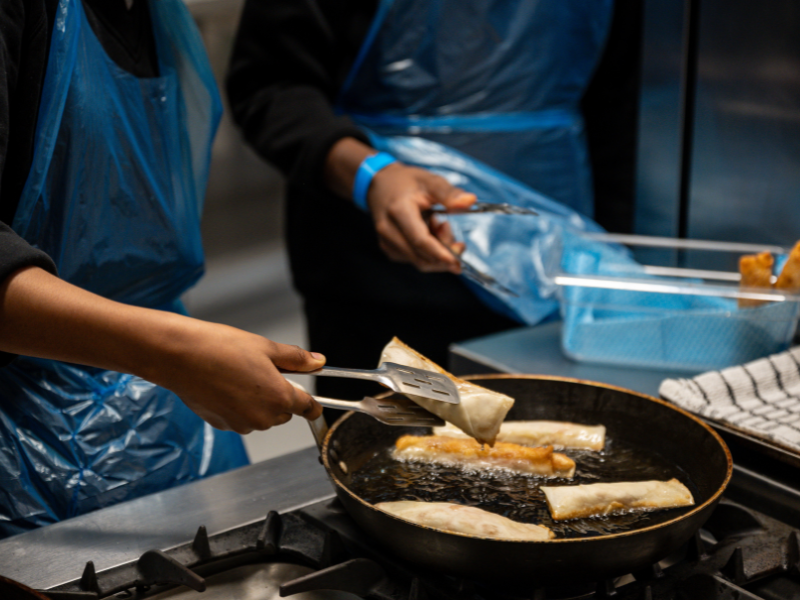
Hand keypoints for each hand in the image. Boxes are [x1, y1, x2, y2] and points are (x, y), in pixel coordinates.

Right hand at [150, 320, 324, 433]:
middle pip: (284, 413)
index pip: (308, 408)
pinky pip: (240, 419)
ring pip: (261, 417)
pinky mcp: (222, 425)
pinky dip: (238, 407)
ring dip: (258, 403)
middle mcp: (262, 417)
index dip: (313, 405)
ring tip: (240, 376)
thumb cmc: (220, 348)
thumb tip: (317, 362)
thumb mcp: (266, 348)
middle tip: (265, 372)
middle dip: (280, 397)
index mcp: (279, 398)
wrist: (180, 356)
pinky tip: (226, 386)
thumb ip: (296, 359)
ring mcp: (241, 424)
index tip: (315, 405)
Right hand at [324, 137, 475, 273]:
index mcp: (398, 211)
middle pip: (420, 256)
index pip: (420, 240)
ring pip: (418, 260)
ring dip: (436, 253)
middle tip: (458, 243)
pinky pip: (413, 259)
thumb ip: (449, 193)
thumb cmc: (406, 182)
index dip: (440, 254)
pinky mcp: (388, 248)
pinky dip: (427, 252)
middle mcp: (388, 229)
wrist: (379, 184)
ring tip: (439, 226)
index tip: (458, 261)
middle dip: (444, 256)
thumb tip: (470, 201)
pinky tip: (429, 232)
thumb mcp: (430, 181)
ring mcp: (386, 241)